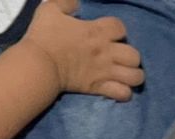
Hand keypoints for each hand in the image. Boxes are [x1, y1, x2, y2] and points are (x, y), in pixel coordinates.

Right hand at [24, 0, 143, 100]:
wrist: (39, 63)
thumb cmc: (43, 36)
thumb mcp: (50, 9)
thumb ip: (66, 2)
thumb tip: (77, 2)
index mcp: (97, 32)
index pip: (120, 27)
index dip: (117, 29)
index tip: (108, 33)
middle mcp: (106, 52)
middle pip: (134, 55)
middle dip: (130, 56)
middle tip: (119, 57)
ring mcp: (105, 72)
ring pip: (135, 76)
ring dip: (132, 75)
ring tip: (125, 74)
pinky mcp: (100, 88)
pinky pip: (124, 94)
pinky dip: (124, 92)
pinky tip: (119, 89)